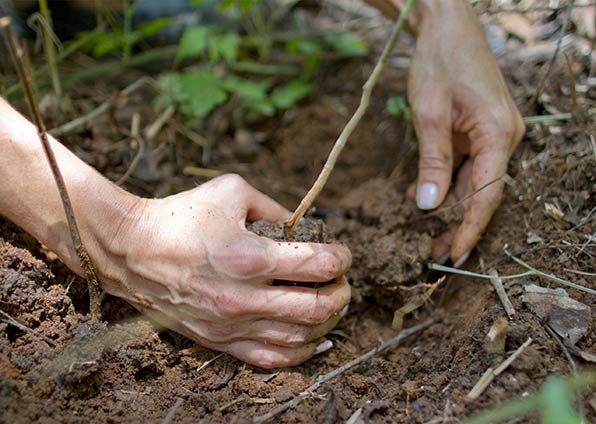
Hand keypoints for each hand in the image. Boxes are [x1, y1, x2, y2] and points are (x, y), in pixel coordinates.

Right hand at [108, 174, 351, 367]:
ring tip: (330, 304)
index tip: (342, 253)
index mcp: (248, 256)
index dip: (341, 258)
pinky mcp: (219, 340)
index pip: (317, 264)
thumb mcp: (231, 192)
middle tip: (342, 280)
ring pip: (300, 337)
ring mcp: (230, 324)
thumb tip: (303, 226)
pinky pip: (271, 359)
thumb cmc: (179, 216)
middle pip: (317, 307)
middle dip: (342, 292)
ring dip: (327, 321)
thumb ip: (274, 208)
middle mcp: (242, 296)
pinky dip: (300, 352)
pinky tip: (311, 338)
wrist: (130, 250)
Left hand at [366, 0, 524, 262]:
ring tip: (429, 235)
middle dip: (459, 223)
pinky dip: (446, 180)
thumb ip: (432, 162)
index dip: (470, 228)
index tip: (456, 256)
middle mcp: (504, 137)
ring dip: (451, 205)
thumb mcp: (429, 114)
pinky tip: (424, 197)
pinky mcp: (480, 127)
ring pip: (473, 179)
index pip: (487, 194)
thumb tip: (429, 206)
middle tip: (437, 253)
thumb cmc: (440, 61)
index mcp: (499, 135)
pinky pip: (465, 162)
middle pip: (482, 191)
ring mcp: (493, 132)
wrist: (447, 25)